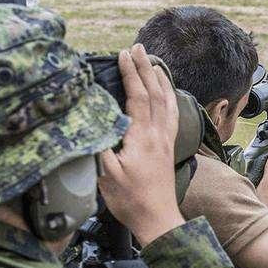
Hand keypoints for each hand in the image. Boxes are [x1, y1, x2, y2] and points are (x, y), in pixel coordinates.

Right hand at [98, 44, 183, 246]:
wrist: (158, 219)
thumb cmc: (130, 200)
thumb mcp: (106, 175)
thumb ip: (100, 144)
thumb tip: (94, 117)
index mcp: (142, 137)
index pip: (138, 97)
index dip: (131, 74)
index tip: (123, 54)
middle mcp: (158, 134)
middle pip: (155, 93)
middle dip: (146, 67)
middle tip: (139, 47)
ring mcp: (166, 140)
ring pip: (168, 101)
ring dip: (161, 79)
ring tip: (155, 62)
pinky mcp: (169, 147)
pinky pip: (173, 114)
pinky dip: (171, 98)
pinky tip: (168, 94)